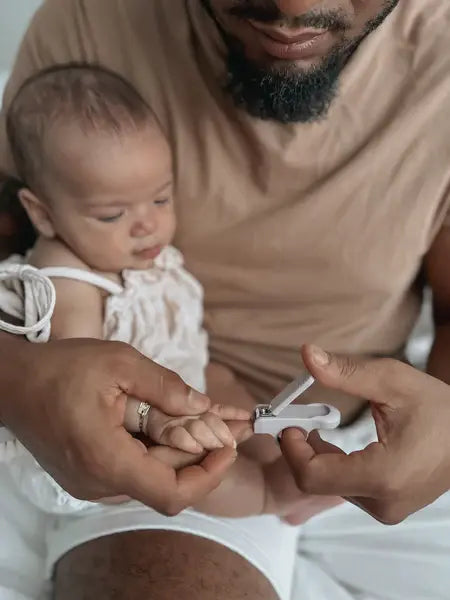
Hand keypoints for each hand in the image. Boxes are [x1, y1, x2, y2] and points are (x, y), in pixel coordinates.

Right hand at [0, 337, 236, 514]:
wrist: (13, 383)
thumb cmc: (60, 369)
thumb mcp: (119, 362)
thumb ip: (165, 387)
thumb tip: (203, 406)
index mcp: (107, 461)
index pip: (172, 493)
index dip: (209, 475)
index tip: (229, 445)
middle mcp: (100, 482)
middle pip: (168, 479)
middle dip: (204, 450)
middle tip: (233, 422)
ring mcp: (93, 481)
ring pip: (153, 473)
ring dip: (183, 447)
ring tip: (212, 417)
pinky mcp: (91, 472)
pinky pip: (136, 466)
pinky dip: (160, 446)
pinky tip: (176, 421)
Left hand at [280, 345, 449, 523]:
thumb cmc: (440, 408)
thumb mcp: (391, 380)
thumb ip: (345, 371)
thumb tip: (308, 355)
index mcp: (383, 476)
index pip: (312, 476)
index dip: (292, 449)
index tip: (290, 424)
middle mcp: (384, 502)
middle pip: (317, 483)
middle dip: (301, 451)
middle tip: (299, 421)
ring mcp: (387, 509)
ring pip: (330, 488)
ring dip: (317, 458)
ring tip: (319, 427)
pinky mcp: (388, 507)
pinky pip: (346, 489)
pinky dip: (333, 466)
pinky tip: (334, 445)